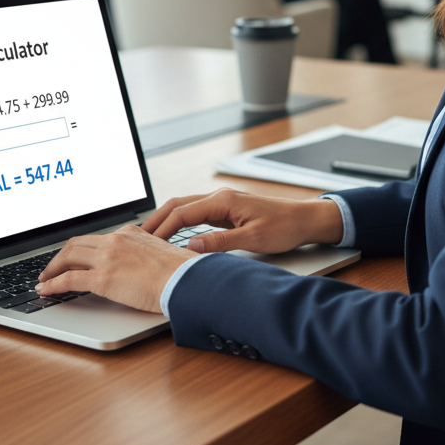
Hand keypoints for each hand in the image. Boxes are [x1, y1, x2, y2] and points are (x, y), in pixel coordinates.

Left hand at [35, 225, 194, 313]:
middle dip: (60, 256)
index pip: (97, 238)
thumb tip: (141, 268)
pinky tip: (45, 290)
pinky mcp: (103, 278)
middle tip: (51, 268)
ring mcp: (107, 258)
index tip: (74, 257)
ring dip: (51, 269)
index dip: (81, 249)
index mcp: (130, 233)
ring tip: (44, 279)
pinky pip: (68, 280)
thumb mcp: (161, 254)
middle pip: (77, 244)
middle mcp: (116, 241)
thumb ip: (145, 255)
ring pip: (68, 257)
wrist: (186, 279)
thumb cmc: (181, 272)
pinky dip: (52, 284)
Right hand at [142, 188, 343, 254]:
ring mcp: (223, 202)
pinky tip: (175, 235)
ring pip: (186, 208)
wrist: (306, 219)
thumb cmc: (284, 227)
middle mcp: (220, 197)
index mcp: (223, 200)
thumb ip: (220, 243)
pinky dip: (181, 223)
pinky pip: (197, 214)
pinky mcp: (227, 210)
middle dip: (157, 220)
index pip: (182, 213)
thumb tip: (190, 248)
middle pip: (178, 205)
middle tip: (138, 238)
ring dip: (167, 220)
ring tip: (150, 238)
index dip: (162, 228)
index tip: (146, 243)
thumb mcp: (252, 239)